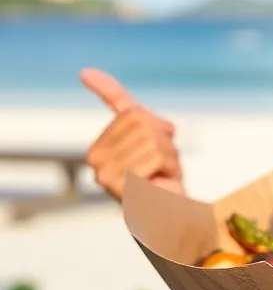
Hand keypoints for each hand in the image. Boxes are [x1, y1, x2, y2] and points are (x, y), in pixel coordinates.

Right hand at [81, 68, 182, 200]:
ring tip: (162, 174)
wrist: (166, 216)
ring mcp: (103, 170)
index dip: (105, 87)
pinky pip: (154, 157)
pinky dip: (168, 168)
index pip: (119, 110)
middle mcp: (96, 156)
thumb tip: (128, 106)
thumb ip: (146, 121)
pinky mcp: (116, 182)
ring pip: (151, 138)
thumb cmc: (160, 179)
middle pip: (140, 119)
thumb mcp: (157, 144)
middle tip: (163, 163)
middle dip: (163, 140)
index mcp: (102, 145)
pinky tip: (159, 182)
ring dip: (169, 156)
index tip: (86, 72)